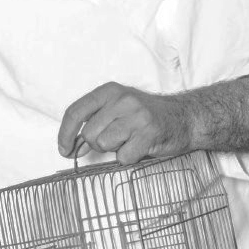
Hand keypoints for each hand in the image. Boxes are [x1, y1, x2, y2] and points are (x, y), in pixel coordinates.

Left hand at [57, 82, 193, 164]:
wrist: (185, 118)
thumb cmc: (145, 116)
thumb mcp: (116, 110)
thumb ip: (93, 123)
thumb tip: (71, 147)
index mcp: (109, 91)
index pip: (75, 112)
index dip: (65, 134)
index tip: (64, 150)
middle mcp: (122, 99)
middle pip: (89, 133)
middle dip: (97, 144)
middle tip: (116, 139)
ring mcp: (137, 115)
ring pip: (104, 144)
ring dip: (115, 149)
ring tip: (130, 140)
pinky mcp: (149, 133)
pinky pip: (123, 157)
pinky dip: (130, 157)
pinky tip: (141, 146)